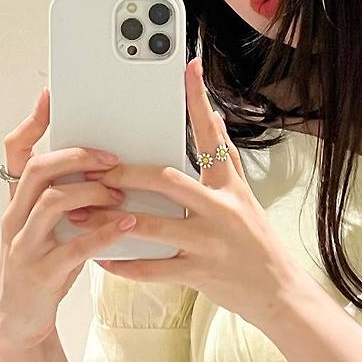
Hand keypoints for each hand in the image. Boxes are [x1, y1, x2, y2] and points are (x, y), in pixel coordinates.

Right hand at [0, 88, 137, 355]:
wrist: (20, 322)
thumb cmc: (43, 267)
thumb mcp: (47, 226)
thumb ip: (65, 196)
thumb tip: (101, 162)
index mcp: (18, 202)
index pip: (15, 152)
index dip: (32, 123)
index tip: (52, 99)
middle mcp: (15, 218)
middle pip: (38, 170)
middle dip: (77, 157)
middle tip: (111, 157)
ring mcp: (24, 246)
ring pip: (52, 202)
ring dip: (92, 192)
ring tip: (120, 192)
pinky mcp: (40, 273)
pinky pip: (73, 246)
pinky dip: (103, 232)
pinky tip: (127, 225)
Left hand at [94, 57, 304, 330]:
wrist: (279, 293)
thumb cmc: (257, 242)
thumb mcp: (245, 196)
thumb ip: (225, 159)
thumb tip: (215, 117)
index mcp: (227, 186)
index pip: (212, 135)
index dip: (199, 101)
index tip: (187, 69)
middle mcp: (220, 209)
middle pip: (167, 181)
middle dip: (127, 174)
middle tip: (95, 170)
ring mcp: (209, 242)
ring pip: (153, 225)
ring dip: (114, 219)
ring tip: (82, 214)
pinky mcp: (199, 273)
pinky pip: (154, 268)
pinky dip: (125, 264)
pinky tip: (100, 258)